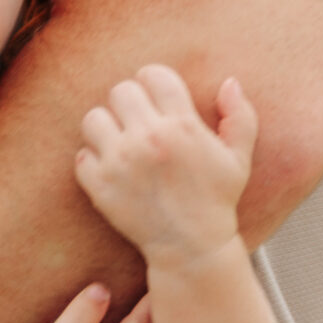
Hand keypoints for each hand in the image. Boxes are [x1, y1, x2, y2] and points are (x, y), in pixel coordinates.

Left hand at [75, 69, 255, 274]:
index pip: (153, 75)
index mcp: (182, 125)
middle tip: (137, 120)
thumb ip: (240, 117)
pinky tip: (111, 169)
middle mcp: (148, 139)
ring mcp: (120, 162)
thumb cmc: (216, 201)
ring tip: (120, 141)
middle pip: (120, 91)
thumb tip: (229, 82)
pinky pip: (82, 155)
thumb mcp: (239, 159)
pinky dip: (93, 161)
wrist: (191, 248)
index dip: (153, 82)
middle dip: (130, 102)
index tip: (155, 98)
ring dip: (106, 127)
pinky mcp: (100, 186)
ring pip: (94, 118)